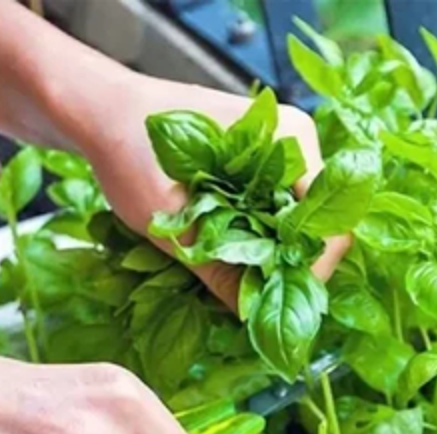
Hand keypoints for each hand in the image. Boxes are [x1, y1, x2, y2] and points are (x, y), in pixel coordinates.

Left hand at [59, 66, 349, 309]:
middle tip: (251, 304)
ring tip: (236, 287)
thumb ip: (216, 266)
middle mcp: (294, 145)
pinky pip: (273, 219)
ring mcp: (279, 157)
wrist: (108, 114)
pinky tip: (227, 264)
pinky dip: (255, 246)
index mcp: (288, 141)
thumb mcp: (169, 219)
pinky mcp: (259, 171)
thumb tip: (252, 315)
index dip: (308, 272)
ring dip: (269, 262)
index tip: (273, 303)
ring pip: (295, 228)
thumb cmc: (133, 151)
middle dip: (287, 271)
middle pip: (316, 227)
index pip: (329, 222)